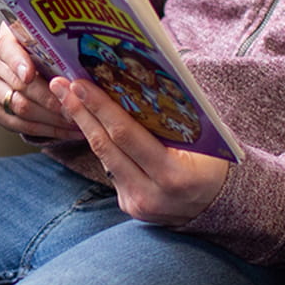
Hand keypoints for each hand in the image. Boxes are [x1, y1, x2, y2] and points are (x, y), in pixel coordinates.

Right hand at [0, 24, 74, 139]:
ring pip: (21, 109)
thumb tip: (81, 56)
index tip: (31, 75)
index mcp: (1, 43)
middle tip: (75, 106)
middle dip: (51, 99)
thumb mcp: (40, 40)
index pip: (9, 52)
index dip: (20, 64)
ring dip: (52, 119)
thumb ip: (52, 46)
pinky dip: (46, 130)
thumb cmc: (36, 48)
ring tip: (76, 121)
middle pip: (20, 86)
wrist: (18, 61)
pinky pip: (20, 125)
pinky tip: (65, 130)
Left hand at [55, 77, 228, 225]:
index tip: (80, 84)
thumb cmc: (216, 162)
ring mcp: (138, 203)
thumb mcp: (202, 138)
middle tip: (60, 84)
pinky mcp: (129, 206)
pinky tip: (88, 121)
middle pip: (106, 146)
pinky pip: (111, 169)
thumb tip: (138, 78)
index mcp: (173, 175)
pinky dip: (101, 143)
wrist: (224, 206)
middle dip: (81, 111)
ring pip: (103, 157)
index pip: (126, 136)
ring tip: (67, 97)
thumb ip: (172, 116)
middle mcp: (151, 194)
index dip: (101, 108)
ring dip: (84, 124)